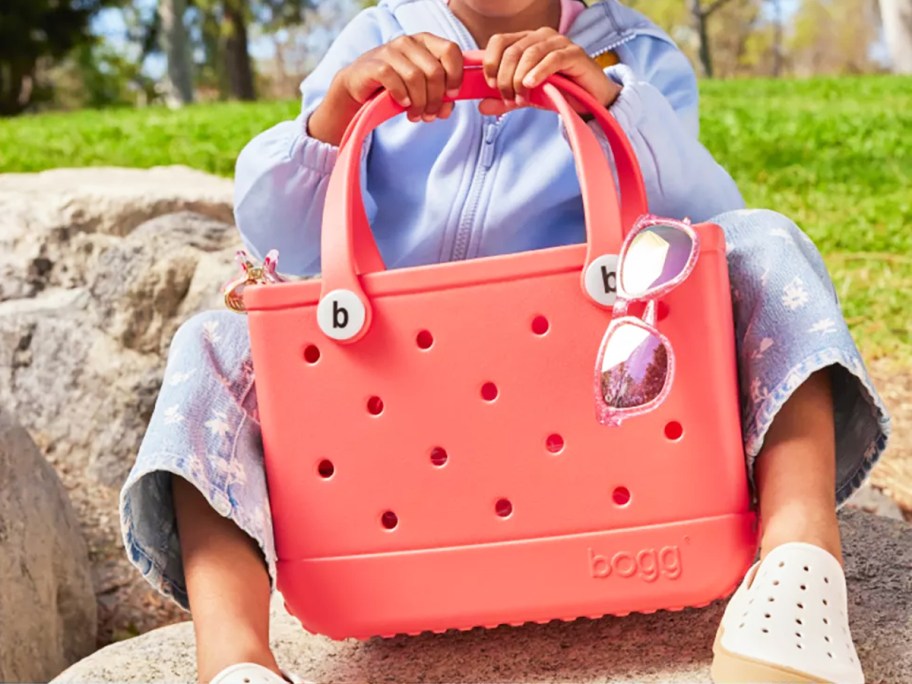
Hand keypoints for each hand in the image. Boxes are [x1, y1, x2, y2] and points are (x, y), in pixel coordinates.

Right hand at [308, 33, 463, 145]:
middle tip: (430, 114)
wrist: (360, 86)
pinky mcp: (374, 65)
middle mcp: (408, 42)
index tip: (452, 95)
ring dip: (419, 102)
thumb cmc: (396, 85)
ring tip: (416, 115)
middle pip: (435, 71)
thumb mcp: (422, 88)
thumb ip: (440, 96)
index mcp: (425, 42)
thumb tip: (447, 108)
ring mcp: (390, 51)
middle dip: (436, 98)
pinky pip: (394, 80)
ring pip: (415, 77)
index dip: (456, 76)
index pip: (451, 50)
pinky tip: (402, 104)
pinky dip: (401, 96)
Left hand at [479, 28, 620, 115]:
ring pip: (529, 54)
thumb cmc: (560, 92)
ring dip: (519, 79)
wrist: (591, 100)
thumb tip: (481, 107)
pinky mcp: (574, 53)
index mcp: (526, 41)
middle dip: (504, 77)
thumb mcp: (527, 97)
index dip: (490, 62)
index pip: (499, 41)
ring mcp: (559, 42)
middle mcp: (541, 37)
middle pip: (512, 50)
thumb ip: (505, 100)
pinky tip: (531, 85)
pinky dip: (538, 72)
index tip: (490, 85)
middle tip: (508, 97)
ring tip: (520, 97)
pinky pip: (551, 59)